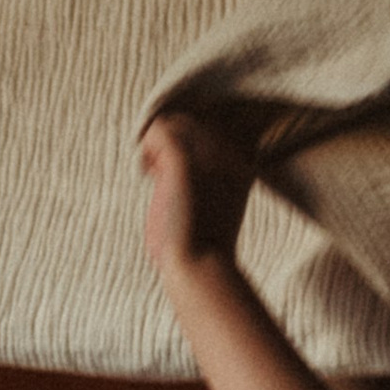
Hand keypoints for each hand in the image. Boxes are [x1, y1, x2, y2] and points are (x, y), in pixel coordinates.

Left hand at [140, 109, 255, 273]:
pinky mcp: (183, 159)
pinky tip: (146, 172)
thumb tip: (175, 155)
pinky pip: (158, 129)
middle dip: (171, 145)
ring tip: (153, 173)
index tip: (176, 175)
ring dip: (158, 146)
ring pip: (173, 122)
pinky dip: (147, 148)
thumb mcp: (213, 205)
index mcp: (243, 162)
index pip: (211, 129)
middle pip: (191, 121)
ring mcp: (209, 153)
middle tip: (161, 176)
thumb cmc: (202, 246)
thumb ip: (205, 178)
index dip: (189, 145)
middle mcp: (231, 151)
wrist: (200, 268)